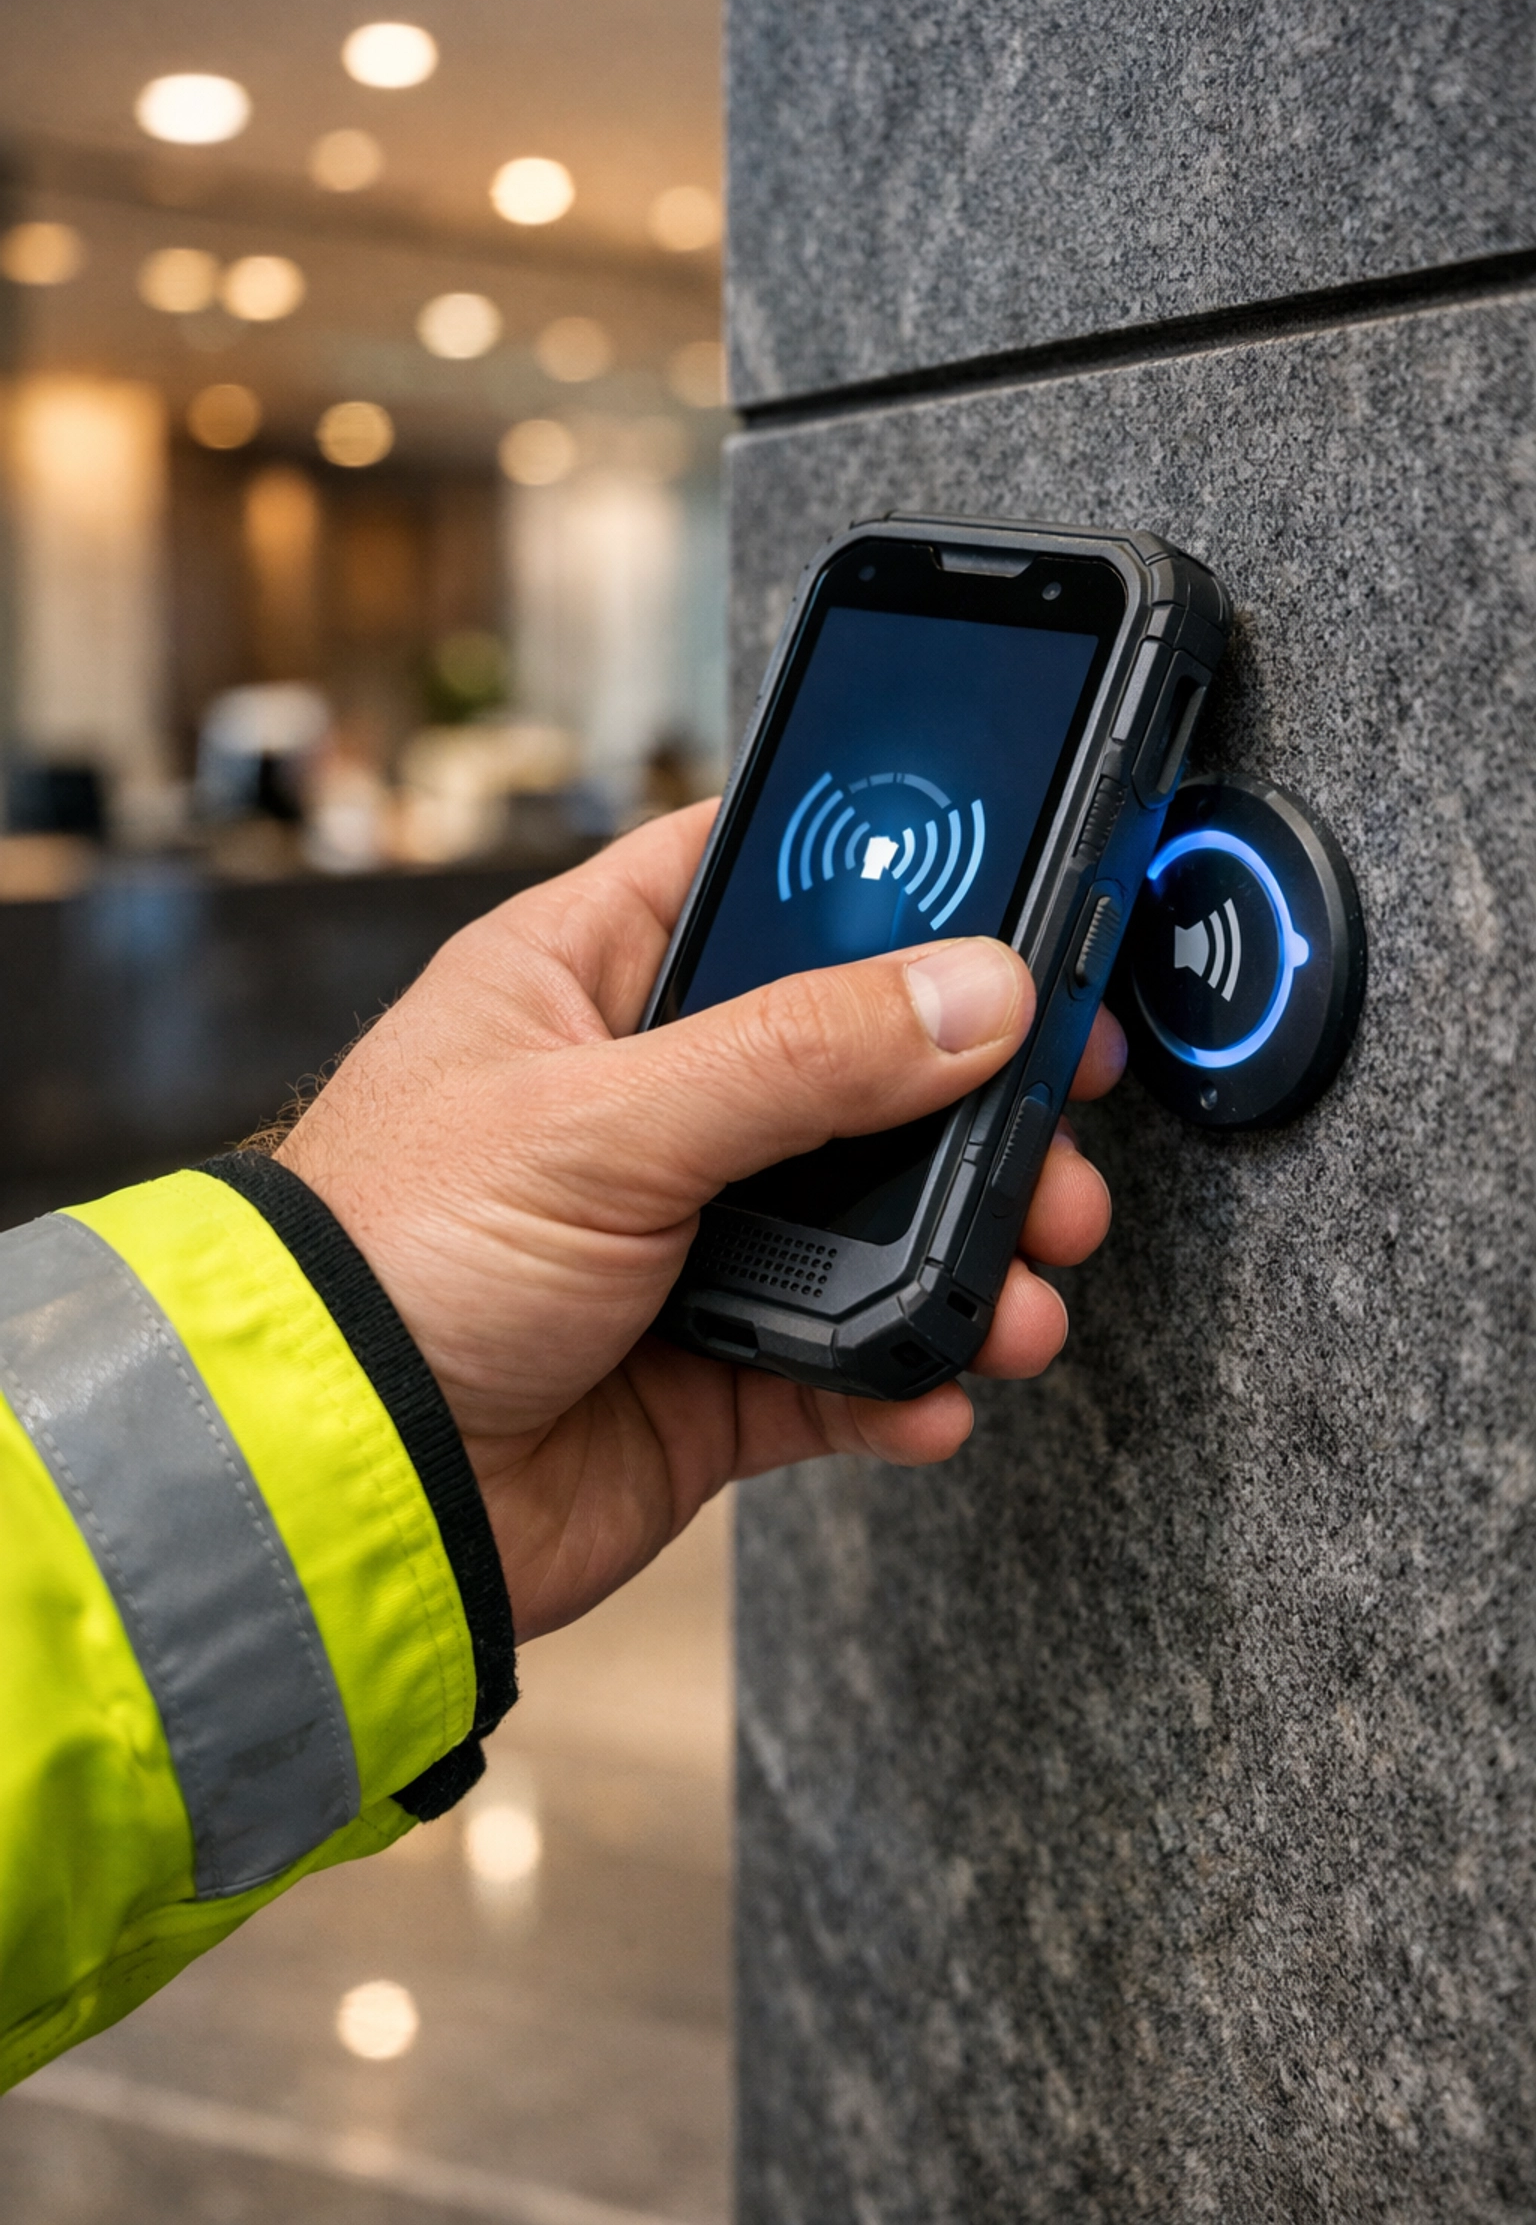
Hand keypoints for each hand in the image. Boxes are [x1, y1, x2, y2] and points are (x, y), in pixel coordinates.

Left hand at [278, 801, 1124, 1640]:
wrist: (341, 1491)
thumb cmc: (393, 1257)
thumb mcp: (601, 1120)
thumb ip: (801, 1054)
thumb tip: (978, 990)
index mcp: (590, 981)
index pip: (758, 875)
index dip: (886, 874)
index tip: (1012, 894)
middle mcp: (651, 1100)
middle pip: (859, 1055)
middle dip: (976, 1093)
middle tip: (1067, 1106)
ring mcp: (691, 1237)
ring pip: (877, 1216)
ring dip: (973, 1249)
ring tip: (1031, 1283)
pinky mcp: (716, 1368)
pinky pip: (854, 1362)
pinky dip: (912, 1376)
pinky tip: (940, 1386)